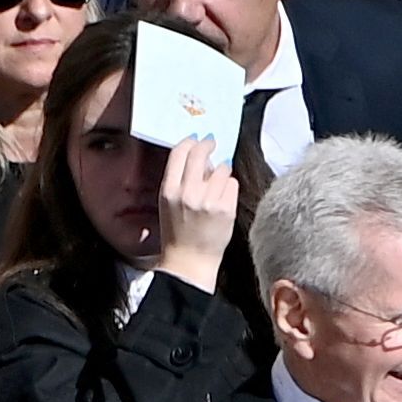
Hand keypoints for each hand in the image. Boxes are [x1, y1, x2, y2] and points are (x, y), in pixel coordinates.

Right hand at [156, 136, 240, 291]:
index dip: (190, 141)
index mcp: (169, 191)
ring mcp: (208, 200)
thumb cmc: (178, 232)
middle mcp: (187, 193)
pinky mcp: (225, 208)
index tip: (197, 140)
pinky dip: (229, 189)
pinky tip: (222, 201)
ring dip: (221, 174)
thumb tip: (201, 156)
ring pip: (222, 168)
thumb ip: (181, 180)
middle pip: (201, 153)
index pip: (180, 152)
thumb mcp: (169, 204)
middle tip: (213, 144)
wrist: (189, 261)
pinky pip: (232, 183)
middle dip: (209, 145)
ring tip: (215, 189)